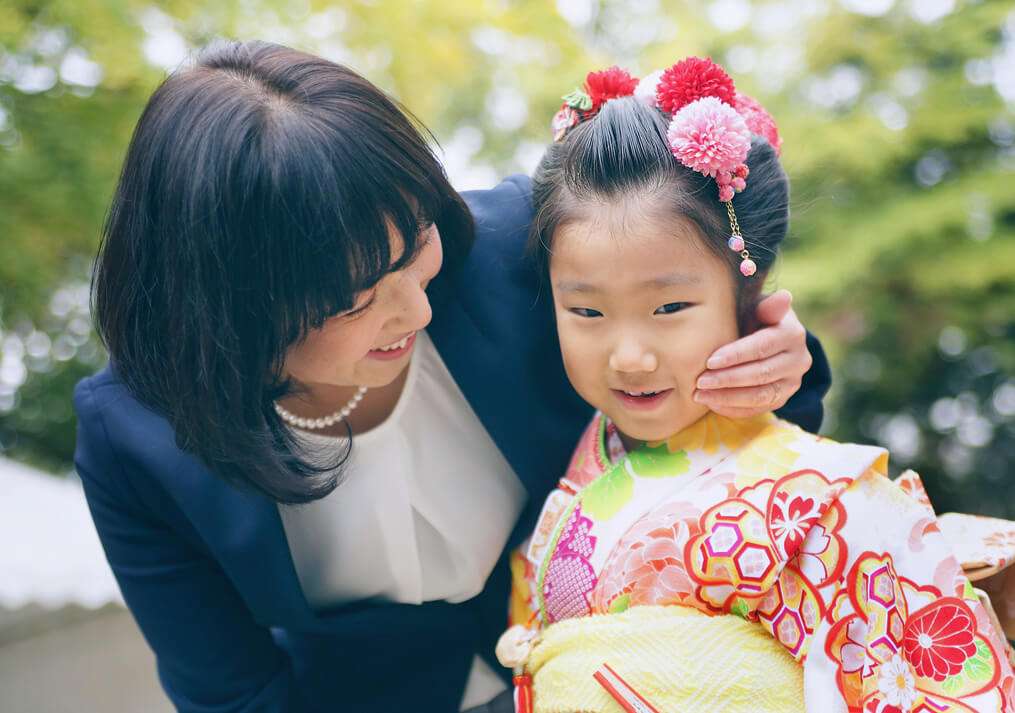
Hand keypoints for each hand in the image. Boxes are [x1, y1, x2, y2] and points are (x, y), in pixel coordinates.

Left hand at [693, 290, 811, 418]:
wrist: (771, 337)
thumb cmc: (756, 316)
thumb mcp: (759, 306)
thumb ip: (766, 304)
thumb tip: (784, 296)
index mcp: (792, 334)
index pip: (762, 347)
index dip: (736, 355)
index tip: (710, 361)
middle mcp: (798, 360)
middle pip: (761, 374)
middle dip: (728, 380)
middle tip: (699, 382)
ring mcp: (792, 382)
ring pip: (760, 396)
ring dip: (728, 398)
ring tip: (700, 395)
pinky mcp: (783, 398)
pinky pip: (759, 409)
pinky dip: (734, 409)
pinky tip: (712, 404)